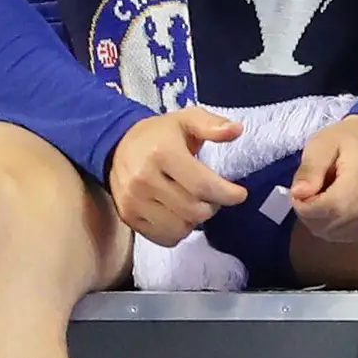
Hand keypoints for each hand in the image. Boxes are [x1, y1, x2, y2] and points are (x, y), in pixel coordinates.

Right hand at [108, 104, 245, 240]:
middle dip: (213, 206)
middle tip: (213, 195)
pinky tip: (179, 214)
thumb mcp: (186, 120)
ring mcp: (133, 201)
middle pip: (194, 210)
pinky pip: (165, 237)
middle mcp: (144, 179)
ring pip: (181, 228)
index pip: (202, 185)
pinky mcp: (128, 217)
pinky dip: (179, 231)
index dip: (227, 194)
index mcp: (161, 153)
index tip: (240, 194)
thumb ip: (212, 124)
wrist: (117, 145)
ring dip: (196, 220)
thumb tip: (236, 130)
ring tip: (195, 203)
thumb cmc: (159, 135)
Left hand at [286, 113, 357, 243]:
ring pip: (335, 235)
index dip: (306, 207)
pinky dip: (333, 229)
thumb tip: (298, 195)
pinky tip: (334, 211)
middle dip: (308, 215)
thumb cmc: (346, 141)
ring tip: (321, 199)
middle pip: (330, 225)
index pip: (330, 207)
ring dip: (318, 222)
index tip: (297, 193)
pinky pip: (346, 238)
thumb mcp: (321, 144)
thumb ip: (309, 169)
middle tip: (307, 194)